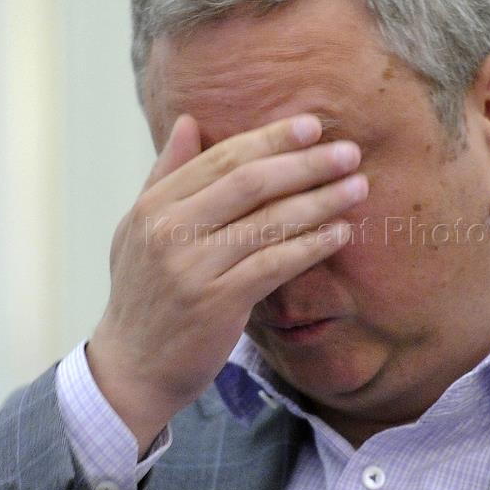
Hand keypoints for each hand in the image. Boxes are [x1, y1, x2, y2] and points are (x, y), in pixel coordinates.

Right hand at [86, 112, 366, 453]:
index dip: (271, 138)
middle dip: (305, 163)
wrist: (131, 369)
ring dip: (320, 202)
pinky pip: (275, 265)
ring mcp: (193, 268)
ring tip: (357, 188)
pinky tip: (338, 234)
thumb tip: (189, 120)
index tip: (312, 125)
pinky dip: (311, 246)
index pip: (221, 159)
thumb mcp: (139, 229)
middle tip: (349, 152)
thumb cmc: (144, 294)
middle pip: (250, 182)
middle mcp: (170, 231)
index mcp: (153, 206)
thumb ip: (166, 174)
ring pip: (269, 222)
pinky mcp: (217, 304)